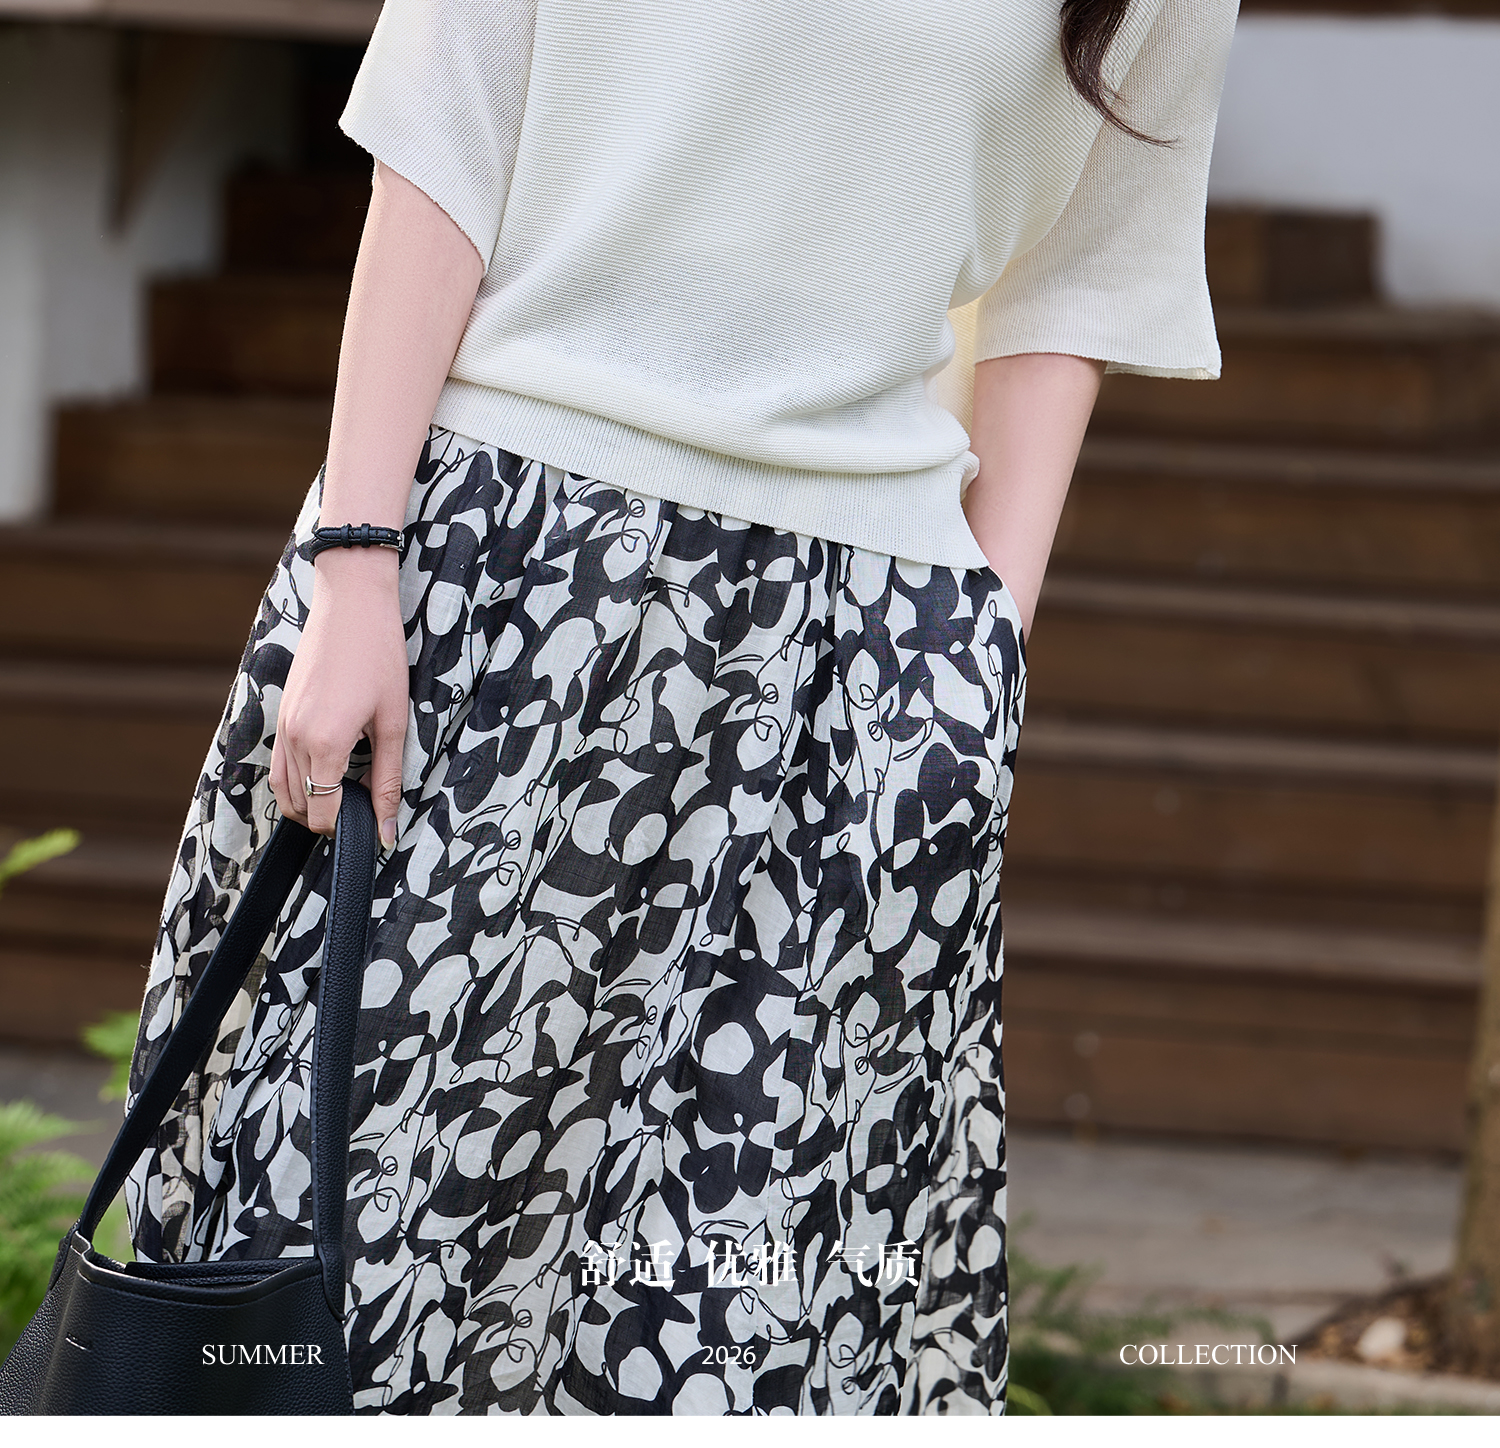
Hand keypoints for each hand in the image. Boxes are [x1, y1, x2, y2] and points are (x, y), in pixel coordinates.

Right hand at [270, 549, 406, 844]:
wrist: (352, 604)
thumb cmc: (380, 657)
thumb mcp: (393, 723)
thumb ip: (388, 781)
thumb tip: (387, 831)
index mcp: (324, 744)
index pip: (322, 814)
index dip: (346, 829)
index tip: (371, 826)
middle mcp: (295, 739)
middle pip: (302, 806)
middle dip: (330, 818)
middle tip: (365, 809)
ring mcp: (282, 726)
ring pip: (285, 790)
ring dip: (311, 803)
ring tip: (346, 796)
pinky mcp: (281, 714)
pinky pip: (278, 765)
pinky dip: (296, 782)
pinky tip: (325, 775)